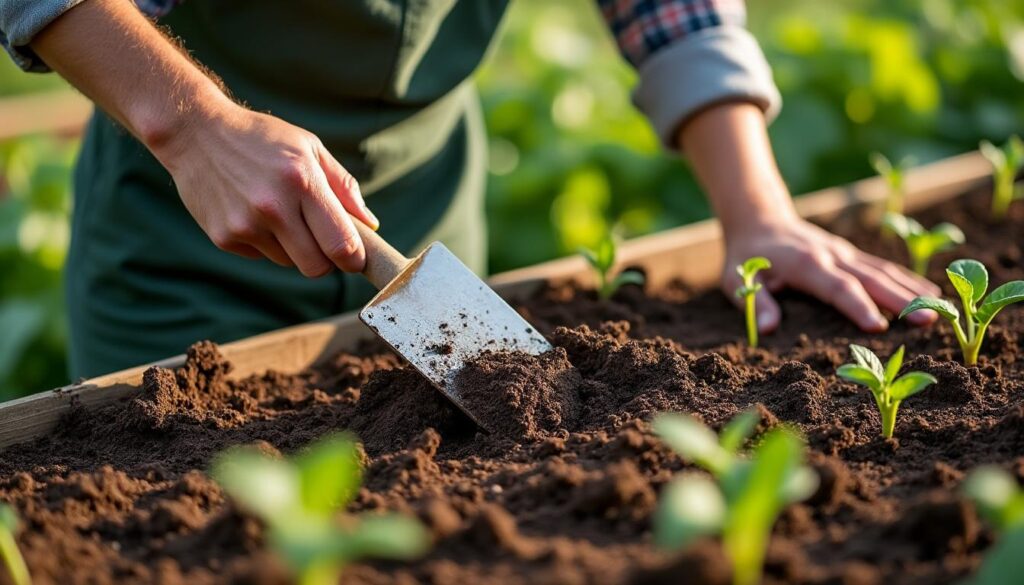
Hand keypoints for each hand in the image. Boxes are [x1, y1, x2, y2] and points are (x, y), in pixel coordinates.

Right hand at [153, 102, 377, 276]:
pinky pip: (262, 256)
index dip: (355, 259)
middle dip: (327, 261)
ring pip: (290, 263)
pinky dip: (266, 243)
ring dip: (295, 248)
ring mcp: (246, 225)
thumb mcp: (309, 147)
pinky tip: (253, 212)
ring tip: (280, 212)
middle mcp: (273, 207)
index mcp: (302, 181)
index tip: (357, 257)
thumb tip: (370, 224)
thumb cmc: (262, 138)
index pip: (342, 243)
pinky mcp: (224, 237)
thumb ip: (343, 187)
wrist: (195, 132)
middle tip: (325, 243)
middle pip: (317, 267)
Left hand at [720, 216, 941, 333]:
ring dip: (912, 289)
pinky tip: (930, 294)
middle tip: (929, 319)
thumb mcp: (737, 279)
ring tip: (942, 309)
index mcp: (805, 264)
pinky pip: (883, 266)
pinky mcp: (851, 255)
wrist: (759, 219)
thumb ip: (755, 301)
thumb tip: (768, 328)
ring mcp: (845, 253)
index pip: (837, 286)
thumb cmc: (747, 256)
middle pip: (871, 277)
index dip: (857, 306)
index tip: (879, 327)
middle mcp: (831, 255)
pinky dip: (908, 279)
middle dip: (901, 299)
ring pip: (884, 270)